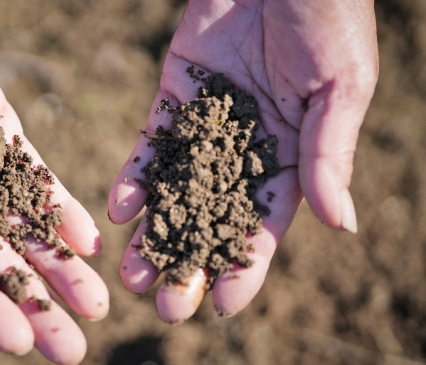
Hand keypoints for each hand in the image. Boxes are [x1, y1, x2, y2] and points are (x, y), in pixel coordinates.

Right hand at [0, 1, 107, 362]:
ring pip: (28, 231)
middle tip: (72, 346)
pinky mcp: (6, 142)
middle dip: (37, 304)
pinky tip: (89, 242)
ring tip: (95, 304)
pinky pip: (40, 181)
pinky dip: (63, 210)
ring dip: (61, 268)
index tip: (20, 343)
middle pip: (1, 266)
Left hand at [108, 0, 377, 322]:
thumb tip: (343, 225)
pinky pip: (152, 144)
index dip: (245, 265)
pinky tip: (120, 209)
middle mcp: (245, 150)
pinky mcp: (175, 97)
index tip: (222, 305)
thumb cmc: (328, 18)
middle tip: (165, 305)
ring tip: (132, 275)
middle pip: (212, 218)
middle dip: (189, 261)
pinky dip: (136, 177)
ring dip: (153, 232)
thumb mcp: (339, 87)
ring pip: (175, 190)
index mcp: (293, 155)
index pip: (265, 223)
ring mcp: (206, 125)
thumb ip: (329, 154)